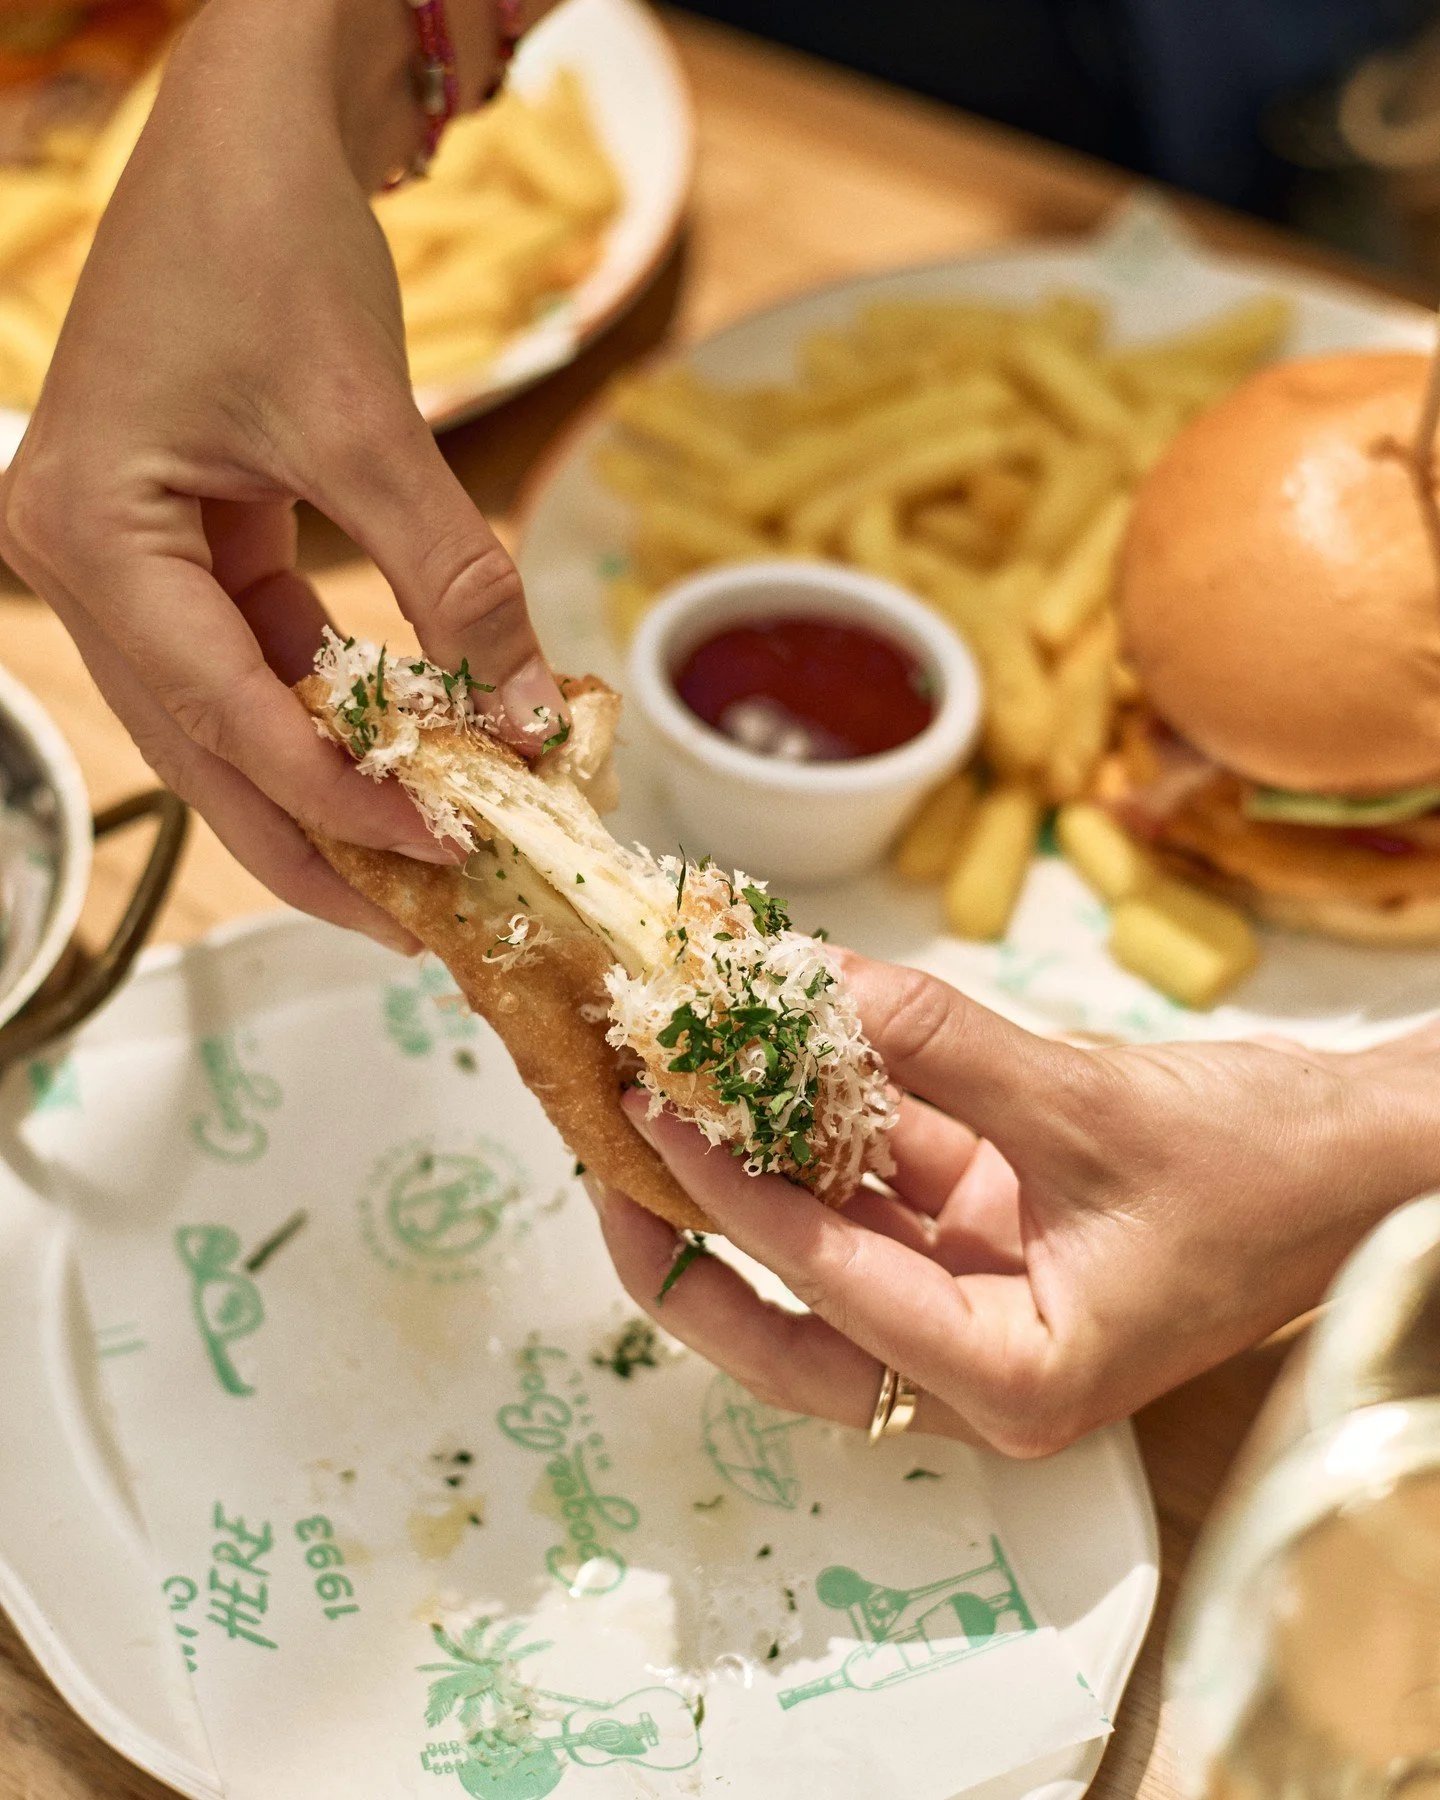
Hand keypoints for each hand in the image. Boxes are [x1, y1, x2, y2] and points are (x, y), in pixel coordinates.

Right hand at [0, 0, 563, 952]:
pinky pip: (256, 660)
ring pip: (229, 718)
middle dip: (314, 837)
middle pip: (204, 749)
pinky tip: (404, 754)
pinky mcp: (183, 546)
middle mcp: (85, 563)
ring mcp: (129, 559)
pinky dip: (331, 710)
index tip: (439, 851)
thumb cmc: (272, 243)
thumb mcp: (368, 423)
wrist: (246, 131)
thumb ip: (454, 576)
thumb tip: (531, 711)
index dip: (335, 796)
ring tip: (422, 858)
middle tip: (414, 921)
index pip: (221, 712)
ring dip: (327, 785)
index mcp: (93, 533)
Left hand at [588, 955, 1439, 1456]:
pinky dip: (821, 1122)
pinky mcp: (980, 1232)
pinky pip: (875, 1184)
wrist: (1364, 1157)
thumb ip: (934, 1042)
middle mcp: (974, 1359)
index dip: (730, 1200)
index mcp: (1013, 1382)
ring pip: (819, 1247)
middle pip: (786, 1325)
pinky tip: (762, 1055)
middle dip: (688, 1239)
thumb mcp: (1089, 1103)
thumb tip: (793, 984)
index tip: (649, 1114)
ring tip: (656, 1083)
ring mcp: (972, 1295)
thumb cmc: (1271, 1170)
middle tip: (604, 1149)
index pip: (831, 1293)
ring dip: (745, 1164)